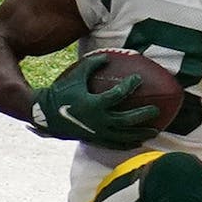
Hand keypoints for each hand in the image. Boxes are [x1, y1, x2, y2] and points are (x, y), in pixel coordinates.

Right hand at [30, 53, 158, 148]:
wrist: (45, 115)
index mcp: (93, 104)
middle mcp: (98, 121)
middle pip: (126, 121)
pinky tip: (138, 142)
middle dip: (143, 116)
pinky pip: (115, 145)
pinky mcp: (95, 140)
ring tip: (155, 132)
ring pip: (124, 137)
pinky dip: (128, 144)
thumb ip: (92, 65)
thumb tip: (108, 56)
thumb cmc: (62, 92)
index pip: (117, 95)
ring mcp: (97, 133)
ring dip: (140, 134)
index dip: (129, 86)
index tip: (138, 79)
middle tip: (156, 110)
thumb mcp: (75, 76)